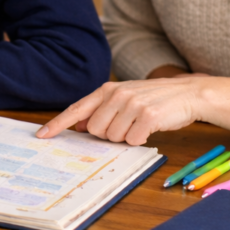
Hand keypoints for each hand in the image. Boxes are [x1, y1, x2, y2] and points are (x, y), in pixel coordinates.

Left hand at [36, 77, 205, 145]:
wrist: (188, 94)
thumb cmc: (154, 99)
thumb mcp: (124, 98)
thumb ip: (101, 109)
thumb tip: (79, 126)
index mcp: (108, 89)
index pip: (77, 108)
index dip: (58, 123)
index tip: (42, 135)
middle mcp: (117, 94)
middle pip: (94, 130)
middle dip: (108, 135)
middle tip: (127, 125)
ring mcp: (132, 104)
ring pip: (112, 138)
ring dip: (126, 137)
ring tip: (140, 124)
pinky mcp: (147, 115)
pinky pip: (132, 140)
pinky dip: (140, 140)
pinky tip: (150, 128)